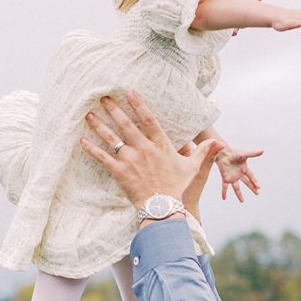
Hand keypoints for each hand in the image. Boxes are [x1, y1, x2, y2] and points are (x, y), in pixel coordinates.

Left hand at [80, 91, 220, 210]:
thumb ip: (204, 153)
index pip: (148, 120)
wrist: (163, 208)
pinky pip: (103, 157)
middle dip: (114, 109)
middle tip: (103, 97)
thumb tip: (218, 144)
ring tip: (89, 114)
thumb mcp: (193, 168)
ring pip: (112, 138)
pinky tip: (82, 140)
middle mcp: (144, 149)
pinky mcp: (120, 172)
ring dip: (99, 125)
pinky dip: (92, 148)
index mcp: (161, 145)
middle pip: (126, 124)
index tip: (129, 92)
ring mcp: (131, 160)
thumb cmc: (178, 188)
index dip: (138, 105)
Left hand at [215, 145, 263, 201]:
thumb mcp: (244, 154)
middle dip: (252, 188)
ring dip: (239, 194)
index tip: (259, 187)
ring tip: (242, 201)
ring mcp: (232, 177)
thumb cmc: (233, 152)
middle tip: (257, 193)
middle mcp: (239, 174)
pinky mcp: (225, 178)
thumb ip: (253, 153)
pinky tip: (224, 198)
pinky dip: (224, 192)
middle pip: (247, 183)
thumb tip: (263, 151)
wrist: (222, 153)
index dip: (255, 182)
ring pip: (236, 188)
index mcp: (244, 169)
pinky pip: (225, 186)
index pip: (251, 177)